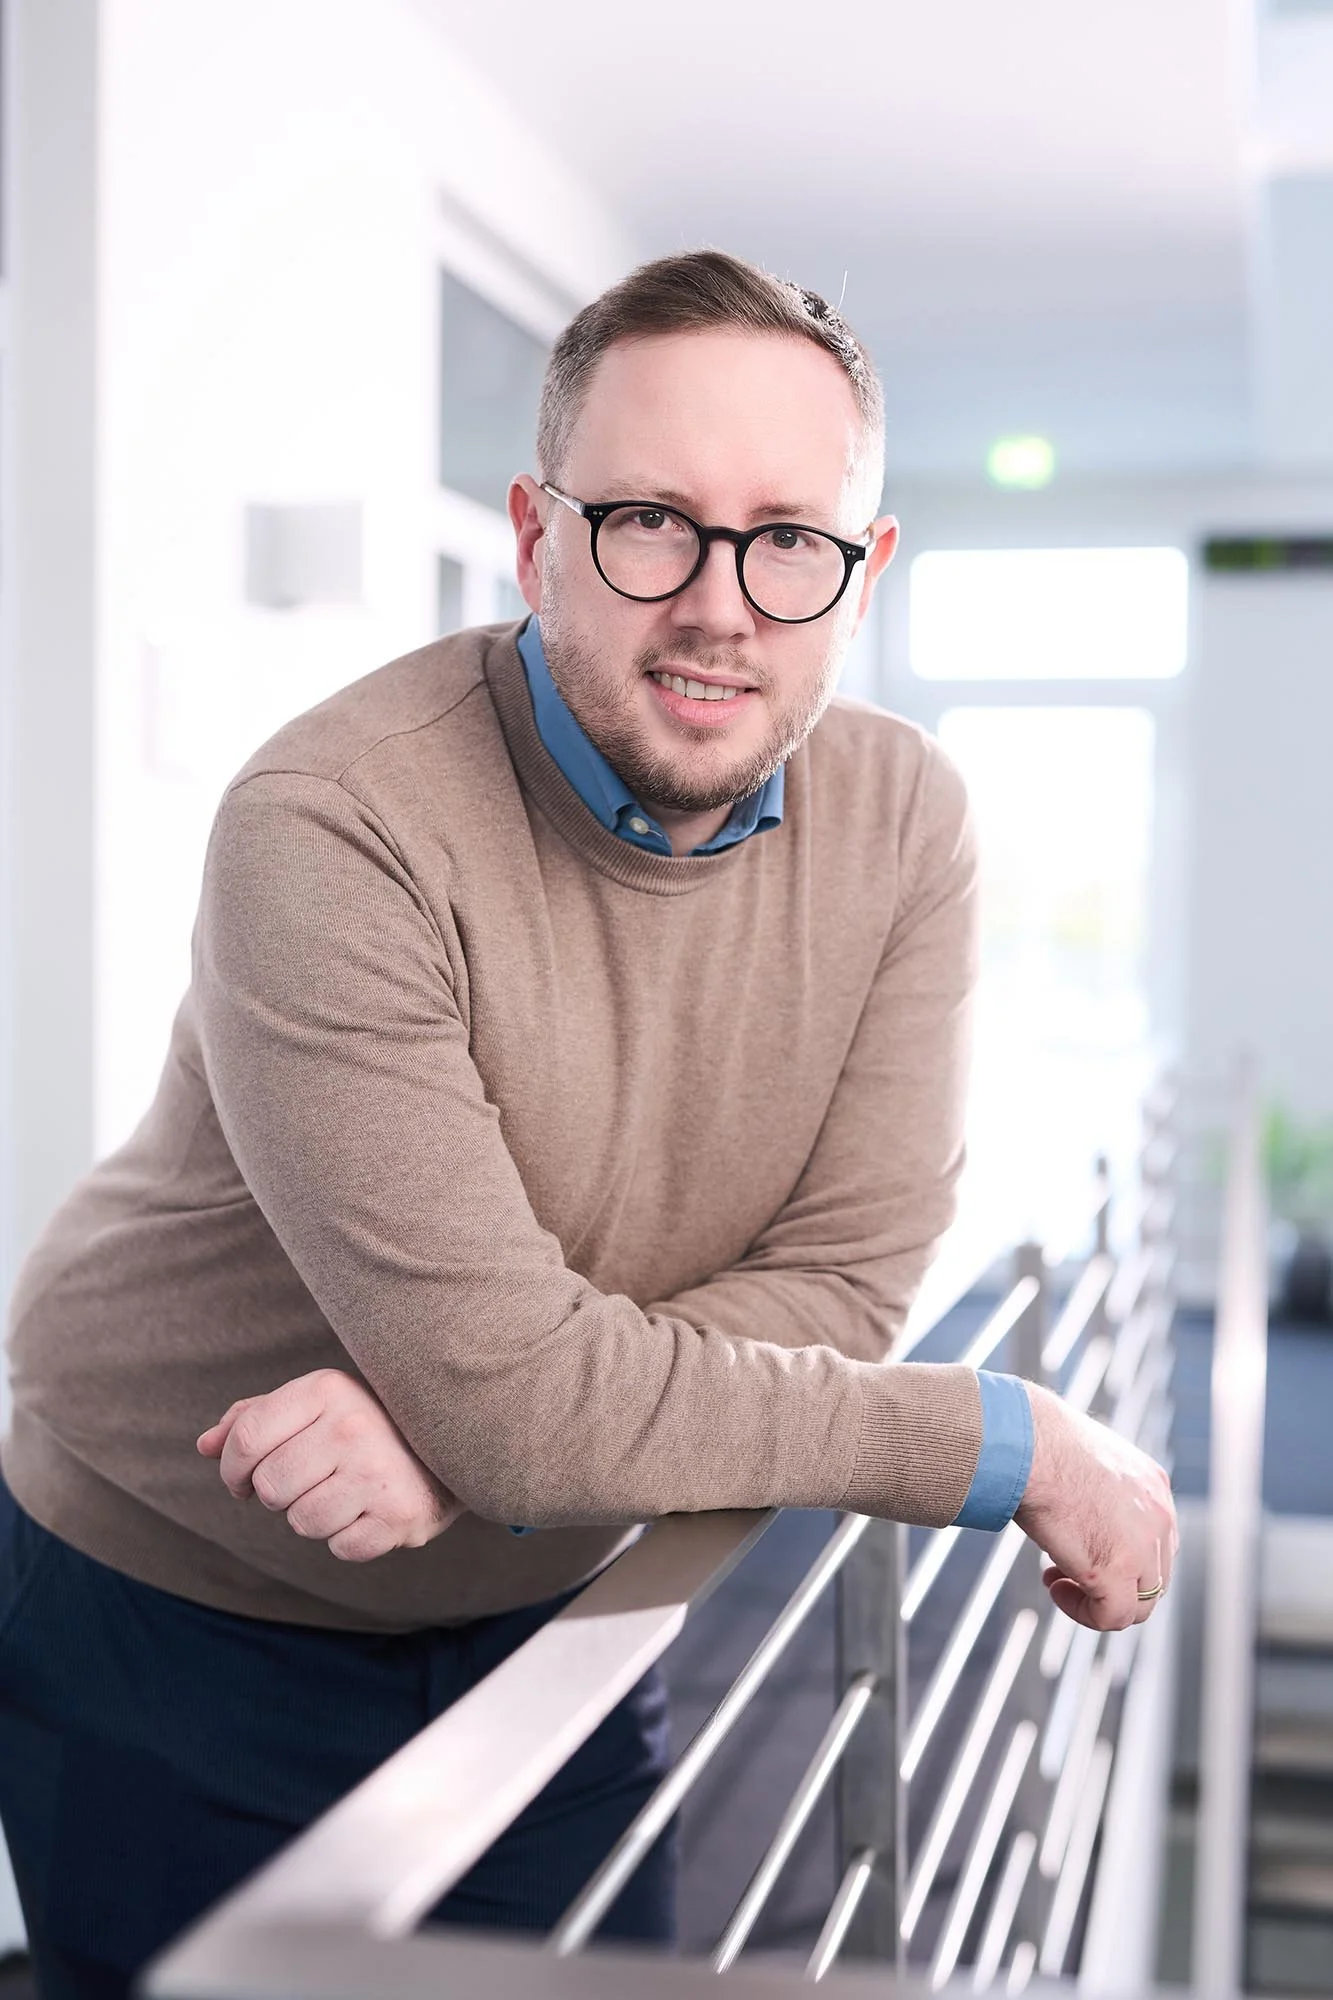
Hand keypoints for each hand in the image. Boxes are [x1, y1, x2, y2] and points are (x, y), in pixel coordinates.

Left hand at [197, 1369, 463, 1560]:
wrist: (457, 1442)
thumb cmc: (367, 1423)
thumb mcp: (314, 1403)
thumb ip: (255, 1419)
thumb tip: (205, 1446)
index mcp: (326, 1389)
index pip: (246, 1438)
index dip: (233, 1468)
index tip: (244, 1478)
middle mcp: (351, 1427)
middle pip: (270, 1488)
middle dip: (279, 1494)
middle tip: (309, 1480)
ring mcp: (377, 1472)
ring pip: (302, 1522)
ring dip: (314, 1516)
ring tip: (344, 1493)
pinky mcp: (399, 1515)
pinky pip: (340, 1548)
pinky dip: (348, 1537)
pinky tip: (369, 1510)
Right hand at [1015, 1383, 1177, 1630]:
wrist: (1030, 1444)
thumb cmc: (1040, 1443)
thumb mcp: (1086, 1463)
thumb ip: (1098, 1492)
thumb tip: (1079, 1516)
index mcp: (1153, 1485)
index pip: (1155, 1542)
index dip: (1119, 1556)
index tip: (1080, 1548)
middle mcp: (1159, 1517)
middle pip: (1152, 1577)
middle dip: (1110, 1582)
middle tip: (1064, 1569)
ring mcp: (1144, 1547)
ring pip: (1137, 1605)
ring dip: (1097, 1601)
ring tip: (1057, 1581)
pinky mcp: (1117, 1571)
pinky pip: (1111, 1618)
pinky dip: (1083, 1613)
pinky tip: (1055, 1587)